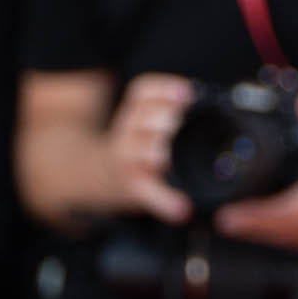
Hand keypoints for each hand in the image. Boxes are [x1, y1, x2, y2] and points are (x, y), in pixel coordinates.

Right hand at [108, 72, 197, 221]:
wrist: (94, 175)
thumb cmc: (134, 143)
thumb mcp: (140, 117)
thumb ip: (166, 105)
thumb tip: (203, 96)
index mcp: (135, 111)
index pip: (143, 91)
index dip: (164, 89)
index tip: (186, 93)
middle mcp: (129, 132)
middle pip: (142, 119)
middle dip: (162, 119)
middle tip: (175, 123)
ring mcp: (129, 160)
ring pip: (142, 152)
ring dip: (157, 154)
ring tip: (166, 159)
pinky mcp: (132, 188)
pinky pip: (148, 193)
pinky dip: (166, 202)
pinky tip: (182, 209)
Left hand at [213, 90, 297, 257]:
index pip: (281, 213)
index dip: (251, 217)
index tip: (228, 215)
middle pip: (282, 233)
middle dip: (253, 229)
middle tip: (228, 224)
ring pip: (297, 243)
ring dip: (272, 238)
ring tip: (253, 229)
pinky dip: (297, 242)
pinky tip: (292, 235)